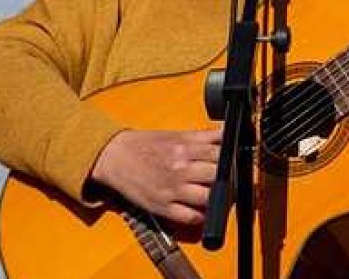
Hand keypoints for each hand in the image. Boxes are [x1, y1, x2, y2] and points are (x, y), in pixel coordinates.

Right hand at [90, 129, 221, 224]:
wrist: (114, 156)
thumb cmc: (145, 145)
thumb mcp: (176, 134)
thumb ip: (204, 136)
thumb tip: (227, 132)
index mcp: (184, 148)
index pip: (220, 155)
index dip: (231, 161)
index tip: (234, 165)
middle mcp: (179, 169)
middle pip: (217, 176)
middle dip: (228, 180)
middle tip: (229, 183)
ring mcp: (171, 189)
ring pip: (207, 198)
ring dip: (217, 199)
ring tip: (218, 197)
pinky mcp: (161, 207)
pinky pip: (189, 217)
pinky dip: (200, 216)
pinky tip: (201, 210)